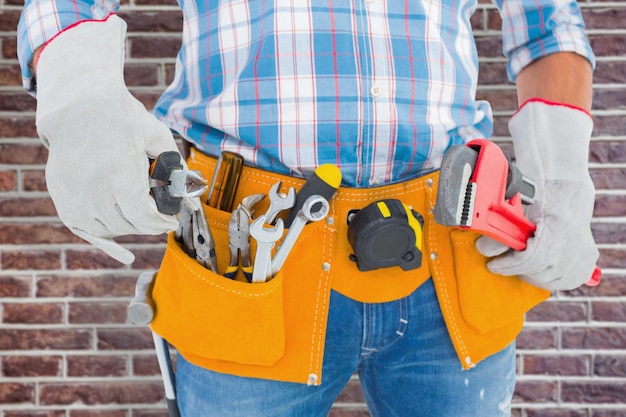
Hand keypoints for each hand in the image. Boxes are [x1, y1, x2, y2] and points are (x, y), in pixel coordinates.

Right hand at [35, 15, 178, 263]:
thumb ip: (172, 165)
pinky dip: (100, 242)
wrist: (77, 101)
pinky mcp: (60, 193)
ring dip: (126, 229)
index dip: (163, 220)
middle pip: (127, 223)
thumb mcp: (155, 133)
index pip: (146, 214)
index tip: (173, 217)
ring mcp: (71, 189)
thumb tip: (190, 193)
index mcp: (119, 166)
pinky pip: (79, 228)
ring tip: (139, 215)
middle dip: (147, 222)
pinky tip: (119, 255)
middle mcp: (92, 181)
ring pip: (104, 228)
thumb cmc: (125, 116)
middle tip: (160, 214)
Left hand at [476, 100, 598, 289]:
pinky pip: (568, 281)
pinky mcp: (588, 261)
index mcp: (558, 226)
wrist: (566, 190)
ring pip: (553, 280)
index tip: (493, 265)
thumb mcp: (516, 208)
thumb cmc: (538, 195)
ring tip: (519, 265)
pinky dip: (550, 278)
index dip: (509, 265)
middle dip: (518, 271)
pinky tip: (537, 270)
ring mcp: (584, 253)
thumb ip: (500, 228)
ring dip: (531, 275)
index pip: (532, 259)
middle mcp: (575, 242)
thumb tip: (483, 247)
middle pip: (541, 273)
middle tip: (503, 264)